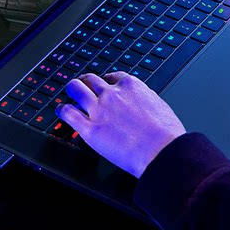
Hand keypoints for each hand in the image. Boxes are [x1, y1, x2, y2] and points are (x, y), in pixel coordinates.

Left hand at [57, 73, 185, 176]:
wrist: (162, 152)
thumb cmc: (166, 135)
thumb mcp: (159, 106)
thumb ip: (145, 100)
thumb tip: (142, 103)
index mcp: (132, 86)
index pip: (113, 77)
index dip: (106, 81)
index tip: (104, 86)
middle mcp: (113, 94)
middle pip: (91, 79)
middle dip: (86, 82)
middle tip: (82, 86)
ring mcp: (99, 109)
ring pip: (76, 89)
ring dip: (72, 90)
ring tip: (70, 94)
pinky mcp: (90, 128)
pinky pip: (68, 113)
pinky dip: (62, 110)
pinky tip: (62, 111)